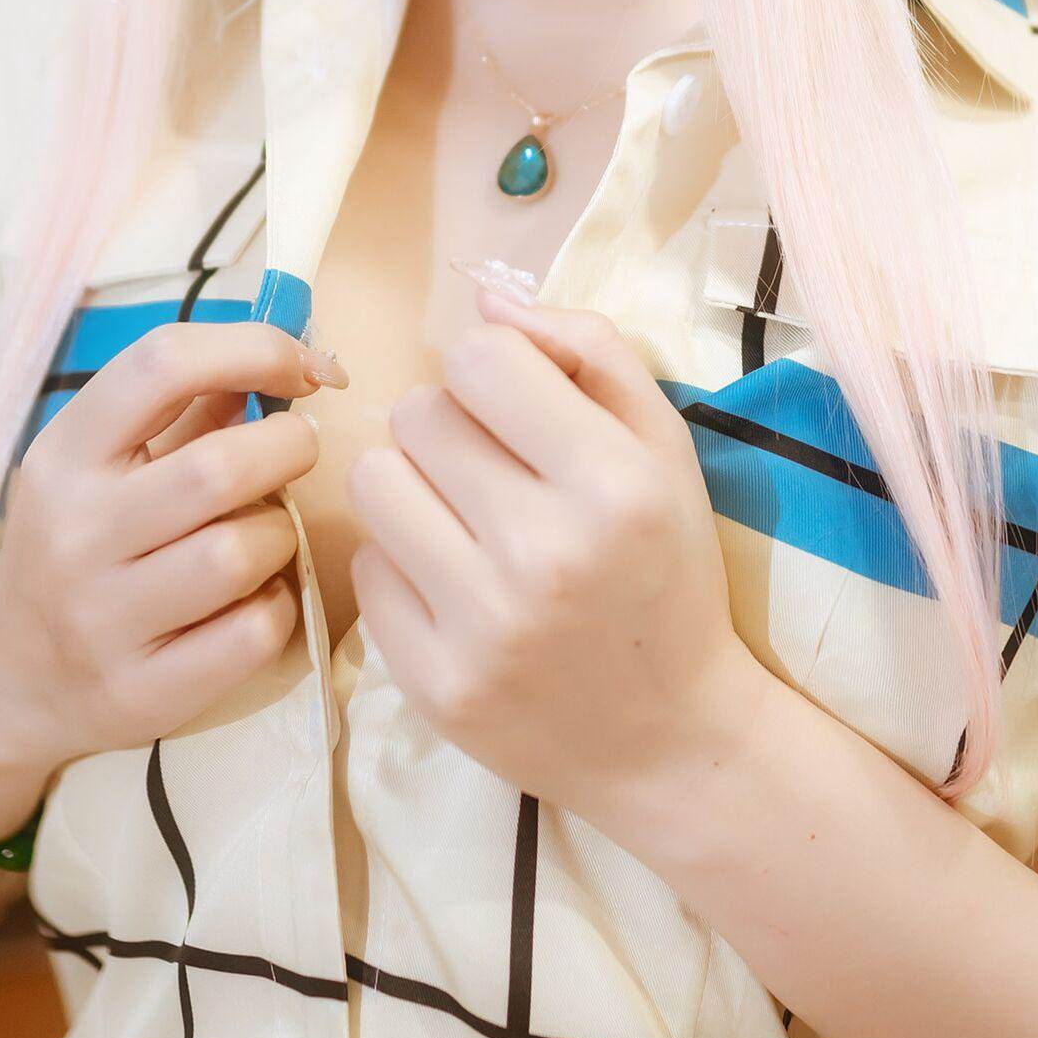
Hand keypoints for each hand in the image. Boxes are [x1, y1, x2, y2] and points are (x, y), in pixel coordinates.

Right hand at [0, 317, 331, 776]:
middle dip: (290, 448)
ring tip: (267, 533)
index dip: (254, 348)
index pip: (161, 364)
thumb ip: (186, 409)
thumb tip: (288, 355)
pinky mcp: (140, 691)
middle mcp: (74, 534)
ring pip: (242, 554)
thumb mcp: (102, 465)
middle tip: (297, 452)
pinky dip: (278, 606)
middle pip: (219, 469)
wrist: (8, 675)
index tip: (306, 368)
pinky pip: (253, 633)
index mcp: (64, 455)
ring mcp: (102, 620)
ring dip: (281, 534)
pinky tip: (257, 598)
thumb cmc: (81, 544)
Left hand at [347, 277, 759, 833]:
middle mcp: (546, 553)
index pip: (478, 357)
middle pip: (417, 414)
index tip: (516, 409)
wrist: (672, 737)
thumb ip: (587, 351)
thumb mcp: (664, 448)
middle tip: (492, 472)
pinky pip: (365, 569)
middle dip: (449, 427)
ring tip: (463, 520)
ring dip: (412, 487)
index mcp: (613, 483)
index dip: (490, 371)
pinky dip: (402, 567)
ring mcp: (483, 627)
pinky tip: (454, 587)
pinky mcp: (434, 685)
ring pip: (374, 483)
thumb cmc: (667, 572)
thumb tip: (483, 300)